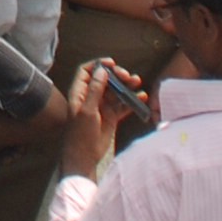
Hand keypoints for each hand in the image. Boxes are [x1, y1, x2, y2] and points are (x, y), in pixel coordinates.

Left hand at [59, 60, 138, 178]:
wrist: (84, 157)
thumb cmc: (81, 134)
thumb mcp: (87, 111)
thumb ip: (95, 91)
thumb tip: (102, 71)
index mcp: (80, 93)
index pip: (87, 71)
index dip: (98, 65)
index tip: (112, 63)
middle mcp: (91, 97)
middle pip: (105, 80)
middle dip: (117, 75)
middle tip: (128, 76)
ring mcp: (102, 107)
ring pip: (116, 92)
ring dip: (126, 86)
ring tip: (138, 83)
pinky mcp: (111, 117)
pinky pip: (123, 106)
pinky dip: (132, 101)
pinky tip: (142, 98)